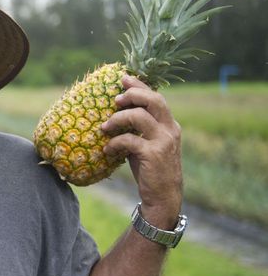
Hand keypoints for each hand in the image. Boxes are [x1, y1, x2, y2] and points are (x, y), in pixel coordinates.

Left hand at [101, 75, 182, 227]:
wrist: (163, 197)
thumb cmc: (150, 170)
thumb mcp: (145, 145)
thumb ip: (138, 130)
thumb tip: (114, 115)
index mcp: (169, 125)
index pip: (157, 97)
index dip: (140, 86)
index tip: (124, 78)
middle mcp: (170, 129)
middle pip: (153, 100)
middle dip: (132, 95)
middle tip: (114, 100)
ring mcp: (163, 141)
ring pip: (139, 116)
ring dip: (117, 119)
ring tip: (104, 127)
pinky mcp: (154, 154)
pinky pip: (130, 140)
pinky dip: (115, 142)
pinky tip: (107, 150)